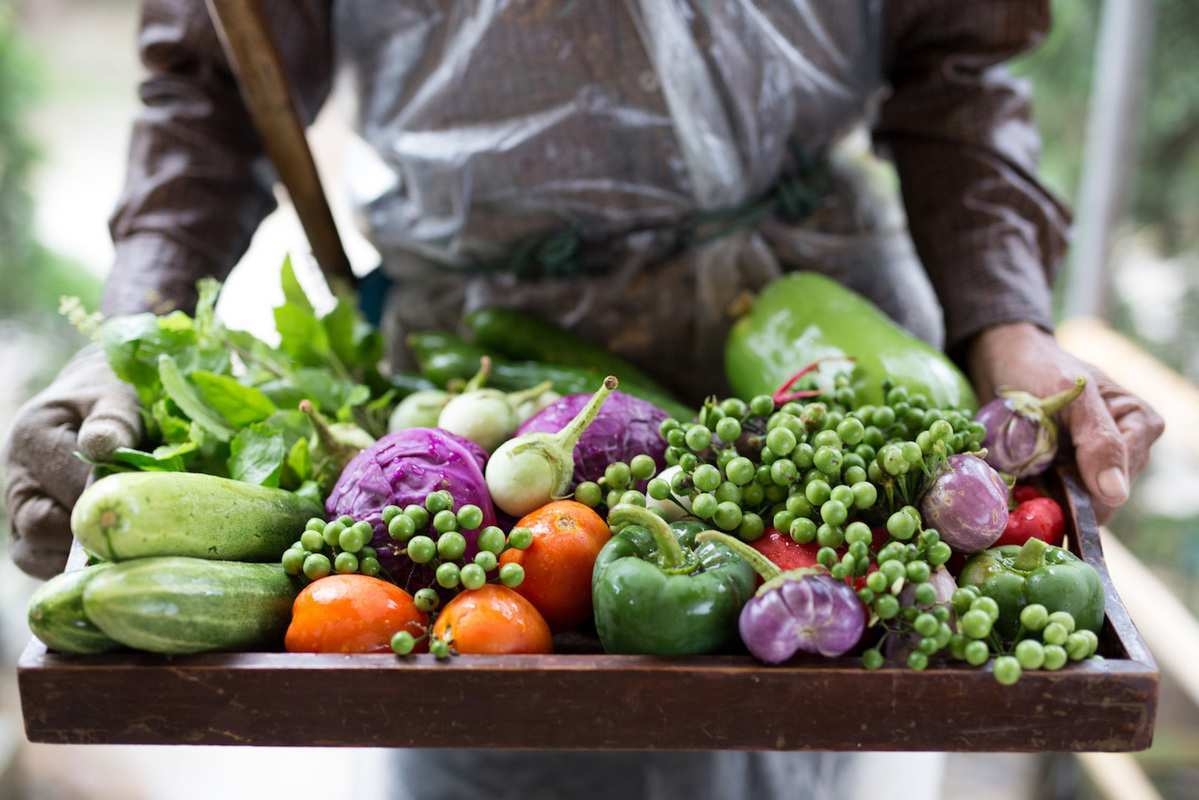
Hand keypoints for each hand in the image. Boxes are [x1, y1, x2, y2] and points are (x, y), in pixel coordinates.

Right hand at [3, 345, 140, 577]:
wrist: (102, 399)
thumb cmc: (116, 396)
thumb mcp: (119, 396)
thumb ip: (114, 420)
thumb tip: (103, 446)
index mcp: (32, 437)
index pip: (65, 485)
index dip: (106, 503)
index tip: (145, 512)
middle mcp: (17, 476)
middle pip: (40, 527)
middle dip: (90, 535)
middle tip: (138, 539)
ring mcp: (20, 507)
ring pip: (34, 553)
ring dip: (79, 559)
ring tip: (126, 553)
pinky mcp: (32, 529)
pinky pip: (41, 561)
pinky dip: (73, 567)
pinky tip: (113, 560)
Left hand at [967, 323, 1163, 521]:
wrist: (1003, 361)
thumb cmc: (1041, 368)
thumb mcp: (1072, 396)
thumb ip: (1099, 440)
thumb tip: (1116, 493)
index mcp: (1140, 425)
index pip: (1119, 483)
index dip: (1084, 495)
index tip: (1046, 487)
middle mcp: (1125, 448)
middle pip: (1100, 499)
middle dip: (1062, 497)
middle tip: (1025, 481)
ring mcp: (1095, 463)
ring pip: (1077, 504)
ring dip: (1045, 499)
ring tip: (1020, 477)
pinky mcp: (1067, 471)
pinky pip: (1056, 498)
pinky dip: (1035, 495)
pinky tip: (1018, 482)